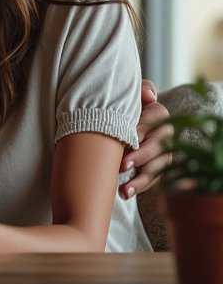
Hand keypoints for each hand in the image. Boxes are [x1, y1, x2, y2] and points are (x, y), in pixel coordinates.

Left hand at [120, 80, 172, 198]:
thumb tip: (149, 95)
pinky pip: (154, 180)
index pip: (154, 121)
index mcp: (159, 114)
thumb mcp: (130, 94)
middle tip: (122, 164)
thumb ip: (141, 90)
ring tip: (125, 187)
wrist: (119, 119)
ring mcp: (164, 153)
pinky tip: (127, 193)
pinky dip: (140, 187)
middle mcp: (166, 134)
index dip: (141, 130)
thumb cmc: (124, 106)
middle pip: (157, 147)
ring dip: (142, 178)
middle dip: (140, 157)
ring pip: (158, 167)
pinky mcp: (159, 169)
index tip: (127, 138)